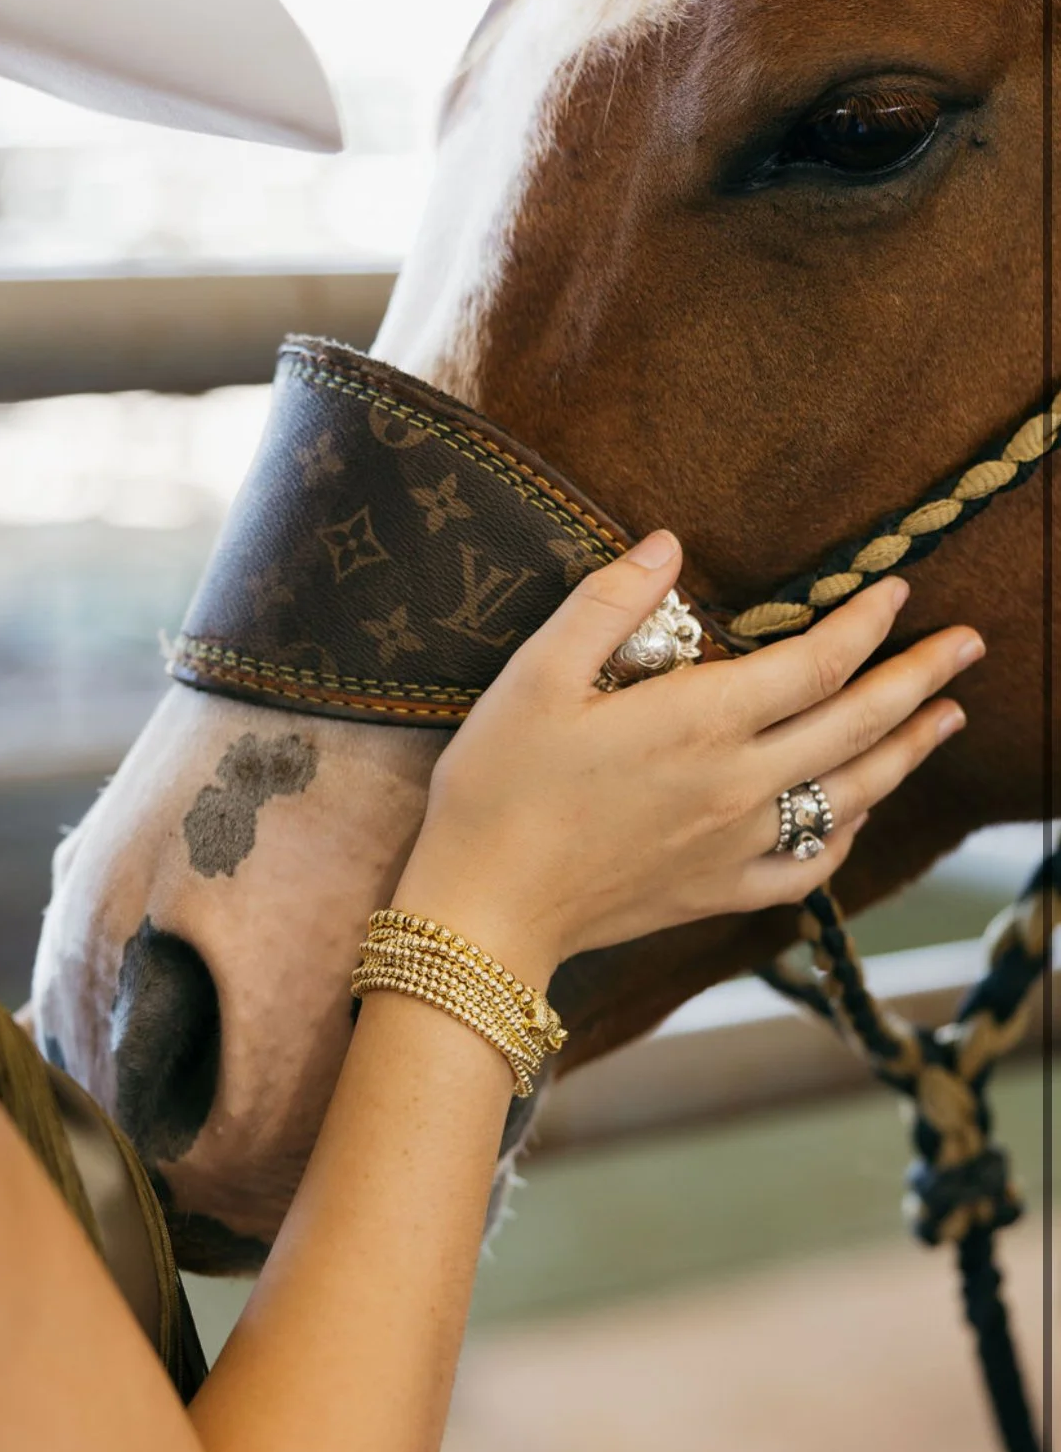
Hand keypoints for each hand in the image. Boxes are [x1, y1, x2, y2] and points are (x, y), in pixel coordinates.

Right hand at [396, 529, 981, 982]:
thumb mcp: (534, 675)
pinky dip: (847, 836)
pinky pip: (808, 866)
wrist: (482, 908)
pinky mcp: (718, 891)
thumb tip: (667, 543)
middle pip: (856, 724)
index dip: (865, 623)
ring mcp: (735, 843)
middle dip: (920, 680)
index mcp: (698, 721)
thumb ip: (607, 603)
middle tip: (969, 645)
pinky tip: (862, 815)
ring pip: (850, 794)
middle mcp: (737, 783)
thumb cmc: (499, 786)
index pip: (815, 662)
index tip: (900, 591)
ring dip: (908, 751)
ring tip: (949, 718)